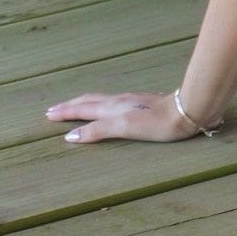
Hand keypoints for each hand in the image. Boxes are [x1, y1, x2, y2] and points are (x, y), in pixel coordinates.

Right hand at [45, 91, 201, 144]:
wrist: (188, 110)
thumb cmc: (157, 122)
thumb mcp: (124, 127)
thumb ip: (98, 130)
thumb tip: (70, 136)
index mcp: (111, 107)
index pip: (82, 109)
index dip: (65, 113)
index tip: (48, 114)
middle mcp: (119, 101)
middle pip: (89, 101)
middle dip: (70, 106)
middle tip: (53, 109)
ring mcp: (132, 100)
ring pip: (101, 99)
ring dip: (84, 103)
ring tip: (76, 105)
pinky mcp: (144, 103)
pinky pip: (114, 101)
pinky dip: (101, 104)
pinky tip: (110, 106)